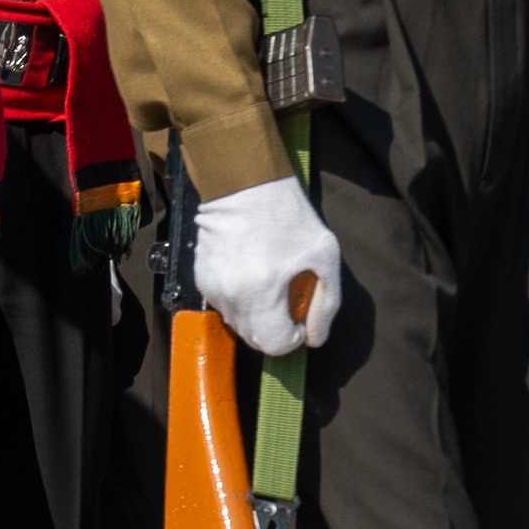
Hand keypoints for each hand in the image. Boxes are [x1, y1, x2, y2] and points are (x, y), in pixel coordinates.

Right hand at [192, 176, 343, 357]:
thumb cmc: (289, 216)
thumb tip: (316, 338)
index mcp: (263, 292)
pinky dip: (240, 301)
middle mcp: (232, 296)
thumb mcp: (324, 255)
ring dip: (257, 316)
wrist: (244, 184)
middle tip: (288, 299)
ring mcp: (212, 288)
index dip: (293, 337)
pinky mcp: (201, 279)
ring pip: (237, 325)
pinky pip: (224, 306)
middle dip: (275, 329)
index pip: (274, 344)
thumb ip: (327, 303)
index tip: (300, 316)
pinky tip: (251, 273)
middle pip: (254, 340)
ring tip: (270, 283)